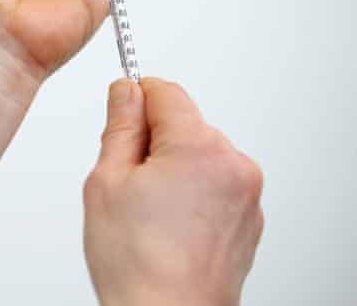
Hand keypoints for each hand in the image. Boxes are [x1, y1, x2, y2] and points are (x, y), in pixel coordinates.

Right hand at [84, 78, 263, 305]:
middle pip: (185, 124)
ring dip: (175, 168)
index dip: (135, 99)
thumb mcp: (107, 181)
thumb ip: (120, 126)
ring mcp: (247, 194)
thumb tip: (125, 91)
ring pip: (200, 154)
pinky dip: (194, 193)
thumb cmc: (139, 265)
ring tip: (151, 213)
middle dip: (154, 142)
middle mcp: (234, 165)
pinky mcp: (250, 218)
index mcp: (199, 148)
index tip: (121, 113)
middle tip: (129, 183)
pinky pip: (216, 184)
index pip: (166, 92)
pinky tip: (171, 226)